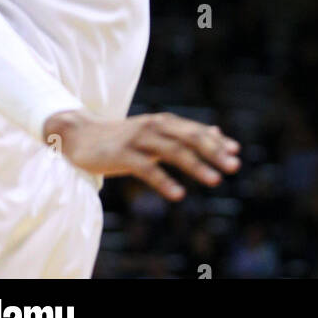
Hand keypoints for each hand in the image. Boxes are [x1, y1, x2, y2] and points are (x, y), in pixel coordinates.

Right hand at [44, 108, 240, 200]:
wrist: (80, 136)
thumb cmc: (123, 139)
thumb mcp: (156, 135)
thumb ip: (185, 135)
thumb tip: (219, 135)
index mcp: (164, 122)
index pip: (196, 131)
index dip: (217, 143)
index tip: (237, 154)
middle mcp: (154, 126)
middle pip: (190, 138)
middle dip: (214, 152)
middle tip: (234, 167)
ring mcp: (139, 139)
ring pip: (173, 151)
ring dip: (196, 166)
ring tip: (215, 181)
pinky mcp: (122, 155)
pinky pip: (147, 169)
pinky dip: (164, 181)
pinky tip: (178, 194)